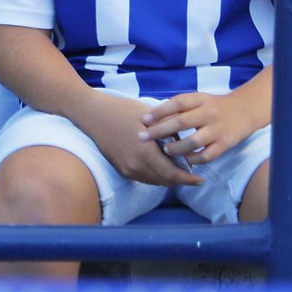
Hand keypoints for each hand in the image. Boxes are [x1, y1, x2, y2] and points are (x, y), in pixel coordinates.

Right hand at [73, 92, 201, 187]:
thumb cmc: (121, 110)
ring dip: (167, 177)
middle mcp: (136, 165)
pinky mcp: (120, 169)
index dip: (188, 179)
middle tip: (190, 173)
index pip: (172, 174)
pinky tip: (158, 163)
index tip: (200, 179)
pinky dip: (154, 174)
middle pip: (165, 181)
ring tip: (175, 167)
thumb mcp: (148, 116)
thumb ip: (168, 130)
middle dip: (180, 179)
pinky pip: (143, 178)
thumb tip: (185, 142)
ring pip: (154, 181)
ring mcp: (127, 169)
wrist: (92, 114)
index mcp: (145, 152)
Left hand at [142, 91, 264, 165]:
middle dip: (160, 131)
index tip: (144, 119)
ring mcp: (217, 129)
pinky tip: (185, 160)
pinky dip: (195, 159)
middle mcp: (209, 113)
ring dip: (177, 147)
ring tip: (164, 150)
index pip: (177, 103)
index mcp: (200, 99)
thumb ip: (180, 107)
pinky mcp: (225, 144)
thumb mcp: (198, 100)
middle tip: (143, 137)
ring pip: (194, 141)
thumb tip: (152, 118)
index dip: (159, 111)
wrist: (245, 110)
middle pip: (182, 122)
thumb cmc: (213, 106)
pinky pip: (208, 155)